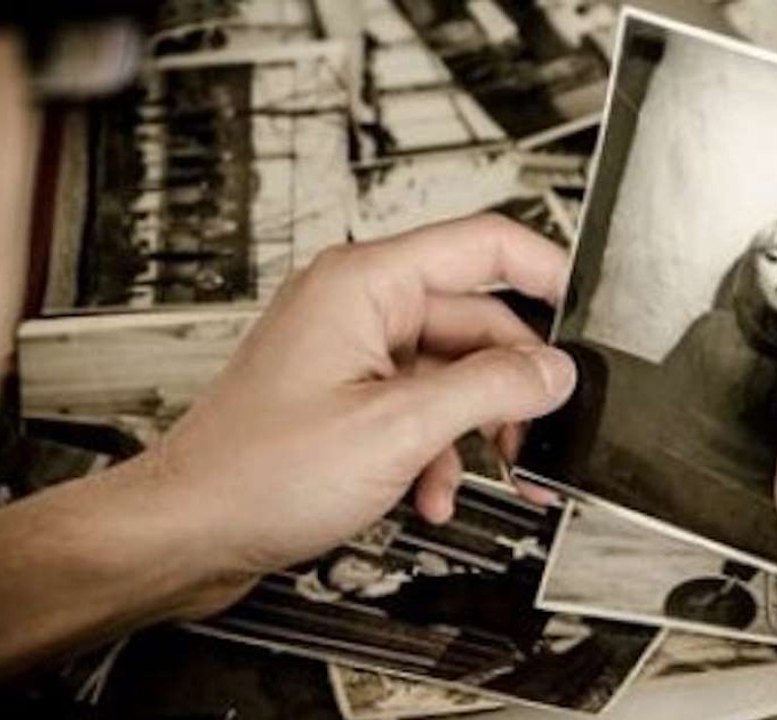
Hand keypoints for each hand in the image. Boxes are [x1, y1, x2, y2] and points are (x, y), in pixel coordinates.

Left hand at [145, 215, 576, 589]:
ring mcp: (350, 353)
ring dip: (471, 430)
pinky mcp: (345, 398)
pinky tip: (429, 494)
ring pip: (451, 374)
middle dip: (509, 385)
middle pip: (475, 322)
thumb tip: (551, 371)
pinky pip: (419, 408)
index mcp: (365, 284)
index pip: (483, 245)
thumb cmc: (256, 473)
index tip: (586, 305)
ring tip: (479, 476)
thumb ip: (489, 391)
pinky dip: (435, 451)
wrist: (190, 531)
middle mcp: (358, 307)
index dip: (545, 270)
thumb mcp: (398, 430)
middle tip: (534, 433)